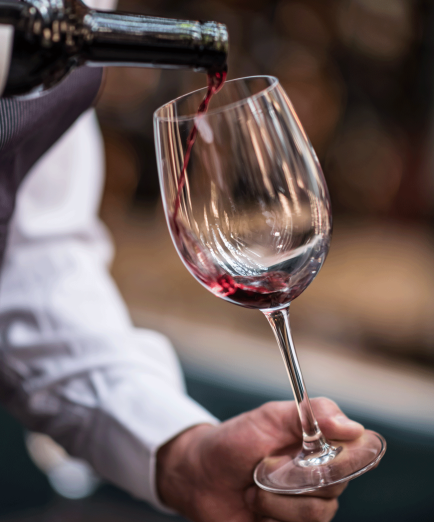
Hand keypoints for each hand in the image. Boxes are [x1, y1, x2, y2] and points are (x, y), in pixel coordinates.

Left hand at [157, 398, 363, 521]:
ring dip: (276, 499)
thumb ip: (312, 414)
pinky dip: (270, 518)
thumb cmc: (235, 441)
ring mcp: (307, 508)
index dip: (346, 456)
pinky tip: (255, 508)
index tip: (319, 451)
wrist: (200, 475)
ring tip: (254, 488)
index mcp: (321, 447)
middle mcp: (321, 479)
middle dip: (295, 475)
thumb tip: (354, 427)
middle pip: (337, 485)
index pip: (359, 453)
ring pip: (317, 513)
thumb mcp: (270, 417)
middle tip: (265, 464)